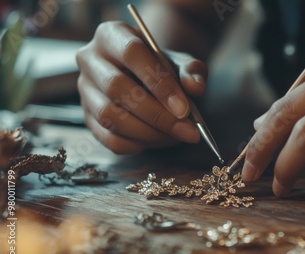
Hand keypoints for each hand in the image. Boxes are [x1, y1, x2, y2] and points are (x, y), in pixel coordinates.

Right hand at [76, 21, 207, 153]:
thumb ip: (192, 71)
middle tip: (187, 131)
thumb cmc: (163, 68)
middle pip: (116, 88)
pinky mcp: (87, 117)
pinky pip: (109, 138)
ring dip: (148, 132)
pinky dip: (138, 144)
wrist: (147, 79)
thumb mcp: (182, 63)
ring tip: (175, 136)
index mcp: (112, 35)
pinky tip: (158, 140)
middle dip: (157, 115)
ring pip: (110, 116)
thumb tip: (195, 88)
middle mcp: (91, 59)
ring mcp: (85, 90)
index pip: (132, 54)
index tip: (184, 109)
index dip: (159, 83)